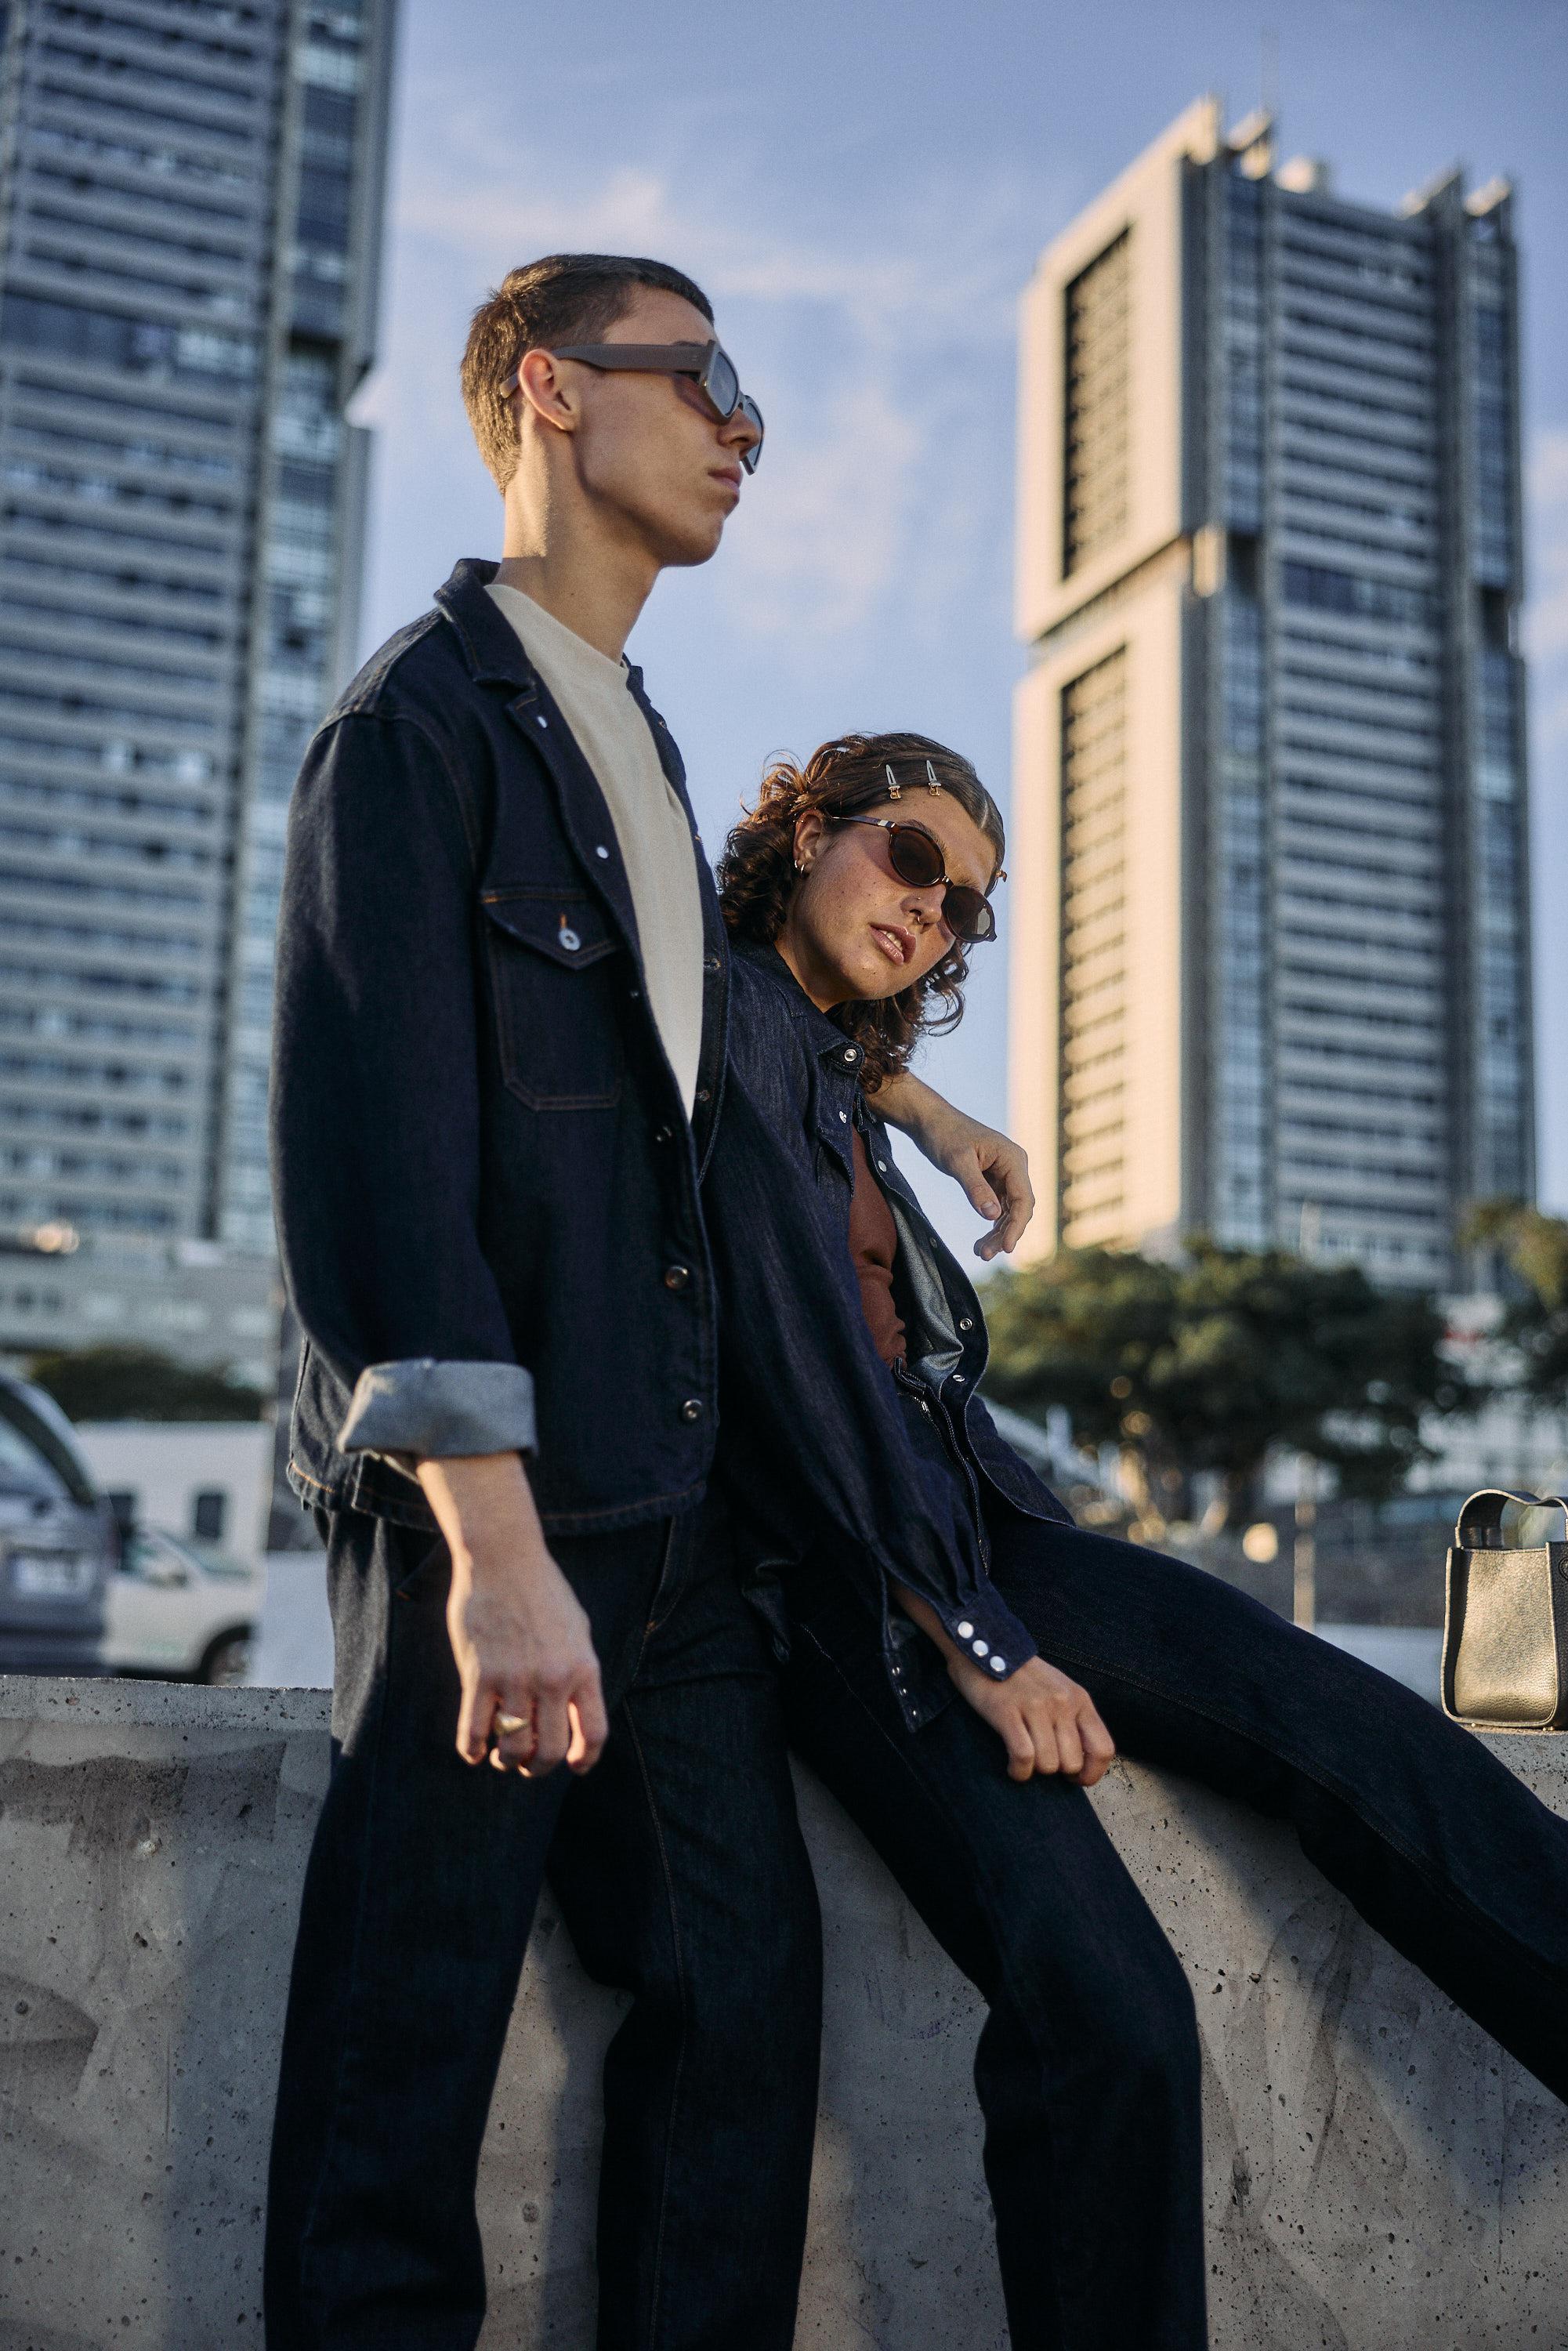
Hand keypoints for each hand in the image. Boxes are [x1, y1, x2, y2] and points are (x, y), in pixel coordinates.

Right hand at [416, 1453, 607, 1776]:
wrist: (504, 1558)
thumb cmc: (543, 1592)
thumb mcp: (577, 1631)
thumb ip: (578, 1673)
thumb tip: (571, 1717)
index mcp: (584, 1669)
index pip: (594, 1733)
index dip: (585, 1758)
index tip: (575, 1765)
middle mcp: (553, 1679)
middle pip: (551, 1751)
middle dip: (539, 1768)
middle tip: (528, 1765)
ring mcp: (516, 1679)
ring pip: (513, 1748)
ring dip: (507, 1762)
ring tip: (502, 1757)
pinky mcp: (479, 1675)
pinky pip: (474, 1730)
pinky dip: (473, 1750)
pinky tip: (474, 1751)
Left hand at [875, 1074, 1034, 1260]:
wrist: (929, 1121)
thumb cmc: (943, 1135)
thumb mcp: (956, 1162)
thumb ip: (975, 1188)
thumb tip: (992, 1216)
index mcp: (1013, 1158)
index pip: (1023, 1198)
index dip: (1017, 1226)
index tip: (1007, 1247)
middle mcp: (1014, 1167)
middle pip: (1019, 1208)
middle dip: (1005, 1233)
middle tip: (985, 1254)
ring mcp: (1005, 1174)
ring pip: (1009, 1212)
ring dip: (998, 1233)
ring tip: (980, 1253)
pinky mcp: (993, 1181)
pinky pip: (998, 1207)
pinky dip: (991, 1225)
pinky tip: (980, 1242)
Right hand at [948, 1651, 1115, 1785]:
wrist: (985, 1649)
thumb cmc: (1022, 1678)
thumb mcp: (1060, 1691)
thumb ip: (1073, 1720)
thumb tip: (1080, 1763)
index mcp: (1079, 1699)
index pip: (1103, 1749)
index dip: (1092, 1774)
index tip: (1074, 1779)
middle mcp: (1062, 1702)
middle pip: (1072, 1763)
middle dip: (1056, 1772)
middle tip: (1041, 1762)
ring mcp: (1035, 1706)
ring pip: (1048, 1764)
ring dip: (1034, 1771)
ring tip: (1024, 1761)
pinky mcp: (1007, 1712)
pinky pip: (1023, 1757)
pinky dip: (1019, 1771)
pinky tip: (1013, 1768)